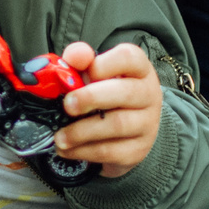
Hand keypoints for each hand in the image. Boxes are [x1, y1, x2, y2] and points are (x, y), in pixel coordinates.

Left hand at [54, 41, 161, 178]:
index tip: (87, 72)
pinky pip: (110, 151)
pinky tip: (67, 150)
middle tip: (67, 105)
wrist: (127, 131)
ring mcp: (146, 124)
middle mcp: (149, 94)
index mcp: (139, 69)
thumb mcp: (95, 72)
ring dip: (81, 131)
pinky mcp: (138, 150)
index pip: (129, 58)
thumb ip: (82, 59)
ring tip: (59, 136)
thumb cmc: (106, 93)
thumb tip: (73, 57)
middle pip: (125, 93)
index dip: (105, 64)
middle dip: (91, 98)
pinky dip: (83, 151)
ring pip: (116, 125)